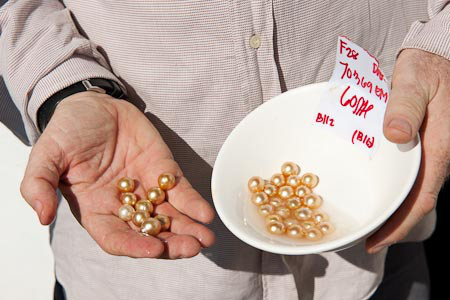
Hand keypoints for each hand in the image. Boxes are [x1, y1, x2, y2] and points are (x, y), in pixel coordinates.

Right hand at [20, 91, 214, 257]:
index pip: (116, 238)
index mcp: (96, 210)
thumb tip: (42, 216)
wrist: (92, 104)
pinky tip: (206, 214)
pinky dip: (193, 202)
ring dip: (189, 229)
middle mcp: (124, 206)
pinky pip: (180, 190)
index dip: (135, 246)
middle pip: (150, 233)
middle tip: (192, 248)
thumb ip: (38, 184)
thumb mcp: (46, 155)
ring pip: (169, 217)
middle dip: (172, 243)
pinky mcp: (163, 170)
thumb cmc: (67, 131)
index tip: (154, 248)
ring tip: (206, 238)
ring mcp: (146, 189)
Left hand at [366, 49, 449, 252]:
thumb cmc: (425, 69)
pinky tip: (374, 193)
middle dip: (392, 226)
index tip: (376, 242)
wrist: (435, 61)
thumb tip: (394, 134)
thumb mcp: (414, 81)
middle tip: (363, 239)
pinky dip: (391, 192)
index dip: (400, 226)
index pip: (421, 199)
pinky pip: (406, 179)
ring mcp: (427, 156)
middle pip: (414, 203)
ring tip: (365, 222)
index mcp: (437, 149)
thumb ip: (404, 105)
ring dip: (390, 211)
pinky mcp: (418, 150)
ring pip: (410, 193)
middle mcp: (435, 159)